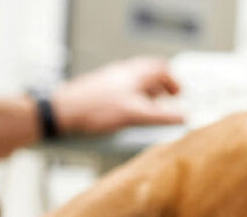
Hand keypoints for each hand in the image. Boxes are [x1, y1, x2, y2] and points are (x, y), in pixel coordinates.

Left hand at [51, 57, 183, 135]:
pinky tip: (129, 113)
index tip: (179, 95)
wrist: (63, 111)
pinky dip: (134, 98)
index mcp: (135, 73)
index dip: (173, 82)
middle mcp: (124, 72)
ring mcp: (111, 79)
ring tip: (151, 108)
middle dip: (161, 86)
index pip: (162, 69)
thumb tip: (182, 117)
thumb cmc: (95, 109)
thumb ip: (161, 116)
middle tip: (168, 98)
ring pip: (136, 81)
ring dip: (148, 93)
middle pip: (149, 73)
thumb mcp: (135, 114)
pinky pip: (124, 89)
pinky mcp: (101, 89)